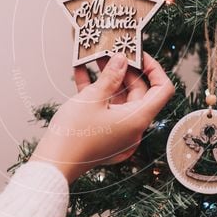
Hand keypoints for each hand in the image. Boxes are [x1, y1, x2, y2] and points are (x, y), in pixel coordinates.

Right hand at [30, 52, 174, 182]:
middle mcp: (133, 128)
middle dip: (124, 70)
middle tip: (111, 52)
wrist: (53, 164)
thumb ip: (110, 76)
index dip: (154, 68)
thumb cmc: (74, 135)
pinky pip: (107, 109)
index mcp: (138, 119)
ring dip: (109, 78)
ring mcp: (119, 133)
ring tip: (95, 58)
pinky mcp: (105, 135)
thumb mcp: (93, 98)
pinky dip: (98, 93)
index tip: (139, 55)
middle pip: (139, 93)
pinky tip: (82, 73)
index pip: (162, 90)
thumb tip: (122, 59)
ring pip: (120, 99)